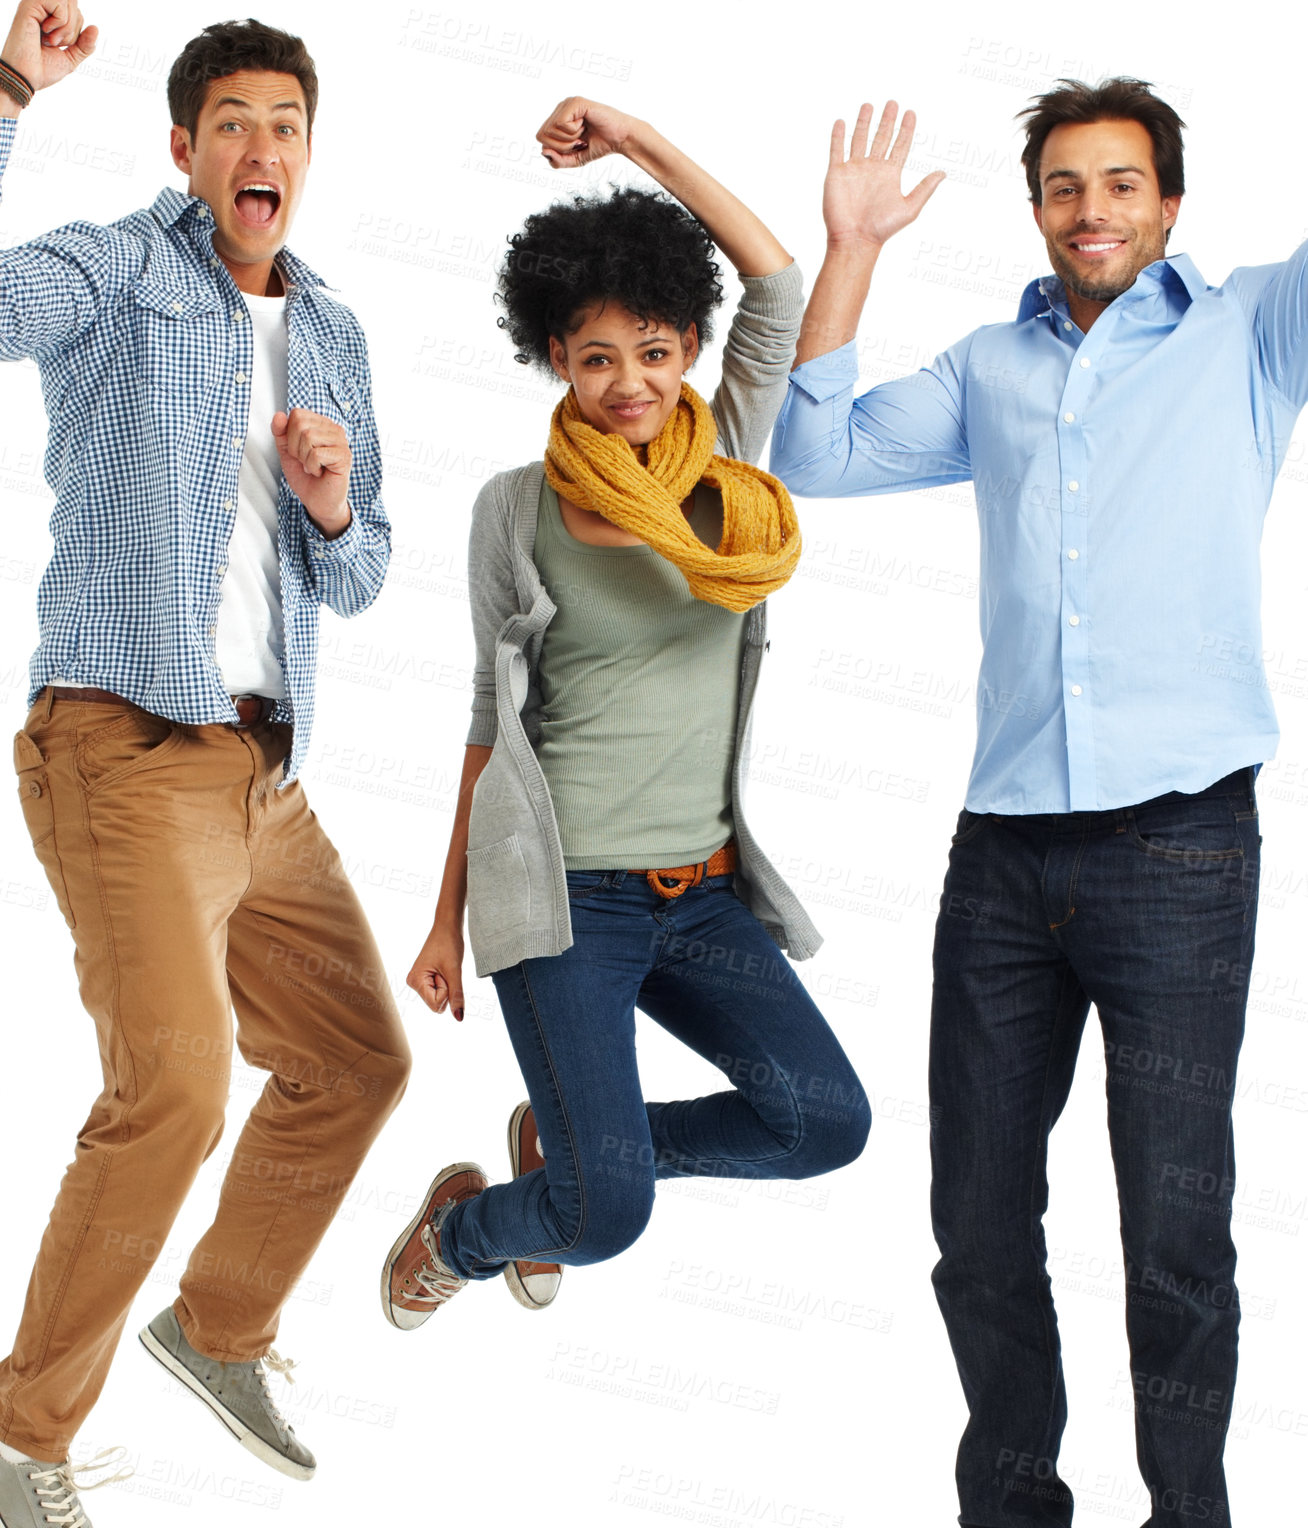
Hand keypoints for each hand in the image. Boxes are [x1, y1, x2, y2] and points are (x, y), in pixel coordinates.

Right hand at [1, 1, 96, 93]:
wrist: (26, 77)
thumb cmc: (42, 69)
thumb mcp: (71, 57)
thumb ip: (85, 45)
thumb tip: (96, 28)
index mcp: (48, 17)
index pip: (76, 12)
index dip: (76, 31)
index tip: (59, 45)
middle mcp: (41, 7)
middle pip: (74, 3)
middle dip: (73, 28)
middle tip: (56, 43)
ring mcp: (35, 4)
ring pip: (68, 1)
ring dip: (67, 27)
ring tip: (50, 40)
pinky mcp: (29, 5)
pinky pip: (59, 2)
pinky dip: (60, 22)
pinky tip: (45, 32)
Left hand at [271, 408, 350, 535]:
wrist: (318, 501)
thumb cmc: (306, 477)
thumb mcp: (287, 452)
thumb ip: (281, 433)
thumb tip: (279, 415)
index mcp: (321, 424)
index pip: (297, 414)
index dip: (290, 435)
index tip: (299, 451)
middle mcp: (333, 429)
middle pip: (301, 424)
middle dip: (296, 447)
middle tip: (305, 461)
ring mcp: (341, 442)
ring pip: (308, 437)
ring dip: (304, 458)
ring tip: (313, 466)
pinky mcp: (344, 456)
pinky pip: (316, 454)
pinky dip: (312, 467)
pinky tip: (320, 472)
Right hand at [407, 920, 464, 1018]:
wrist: (447, 926)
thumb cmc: (449, 944)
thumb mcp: (455, 971)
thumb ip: (456, 995)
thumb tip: (459, 1018)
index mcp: (415, 981)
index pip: (436, 1004)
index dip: (446, 991)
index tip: (444, 972)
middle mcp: (413, 983)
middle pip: (437, 1003)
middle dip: (446, 989)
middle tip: (445, 969)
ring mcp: (419, 981)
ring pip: (440, 998)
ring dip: (447, 985)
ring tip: (444, 967)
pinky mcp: (426, 978)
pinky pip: (440, 991)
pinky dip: (447, 982)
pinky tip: (443, 968)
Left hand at [537, 96, 639, 167]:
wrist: (620, 138)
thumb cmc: (601, 145)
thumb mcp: (575, 159)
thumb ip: (558, 161)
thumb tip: (543, 151)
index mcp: (558, 119)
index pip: (541, 138)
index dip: (557, 149)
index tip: (575, 145)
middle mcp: (560, 108)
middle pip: (542, 135)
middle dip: (562, 146)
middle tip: (579, 140)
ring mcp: (567, 103)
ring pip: (550, 129)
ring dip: (568, 139)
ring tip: (583, 132)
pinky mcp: (574, 102)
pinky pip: (560, 123)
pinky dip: (573, 131)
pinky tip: (584, 124)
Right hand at [823, 101, 944, 249]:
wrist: (855, 239)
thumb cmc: (882, 229)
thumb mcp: (910, 208)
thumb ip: (925, 189)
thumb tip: (943, 173)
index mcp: (890, 174)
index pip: (900, 145)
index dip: (906, 129)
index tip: (910, 113)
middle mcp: (873, 169)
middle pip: (881, 138)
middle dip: (887, 120)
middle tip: (893, 103)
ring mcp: (854, 170)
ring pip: (860, 139)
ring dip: (864, 122)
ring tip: (868, 105)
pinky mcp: (836, 174)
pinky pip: (837, 150)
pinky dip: (838, 136)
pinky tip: (841, 123)